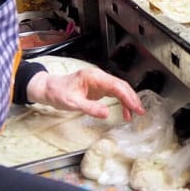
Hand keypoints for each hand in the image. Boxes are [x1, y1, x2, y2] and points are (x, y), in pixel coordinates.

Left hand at [25, 67, 143, 120]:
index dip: (128, 97)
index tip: (136, 107)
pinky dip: (122, 102)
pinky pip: (115, 93)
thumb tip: (107, 113)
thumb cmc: (58, 93)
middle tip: (140, 111)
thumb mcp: (72, 103)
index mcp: (94, 77)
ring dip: (129, 100)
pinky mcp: (99, 87)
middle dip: (132, 98)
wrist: (49, 89)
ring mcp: (100, 82)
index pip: (116, 86)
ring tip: (135, 114)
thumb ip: (90, 108)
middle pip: (122, 86)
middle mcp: (99, 77)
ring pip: (120, 89)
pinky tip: (125, 112)